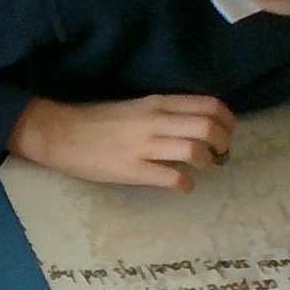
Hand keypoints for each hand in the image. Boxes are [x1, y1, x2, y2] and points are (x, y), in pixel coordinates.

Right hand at [8, 94, 234, 189]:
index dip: (227, 120)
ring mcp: (144, 146)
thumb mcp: (136, 106)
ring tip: (203, 167)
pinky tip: (183, 186)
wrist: (61, 133)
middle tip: (220, 152)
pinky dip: (185, 184)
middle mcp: (155, 121)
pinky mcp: (133, 170)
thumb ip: (165, 113)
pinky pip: (171, 178)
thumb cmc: (98, 121)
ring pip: (194, 151)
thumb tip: (195, 125)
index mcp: (157, 103)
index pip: (208, 105)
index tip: (227, 131)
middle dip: (223, 143)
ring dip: (207, 162)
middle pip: (208, 127)